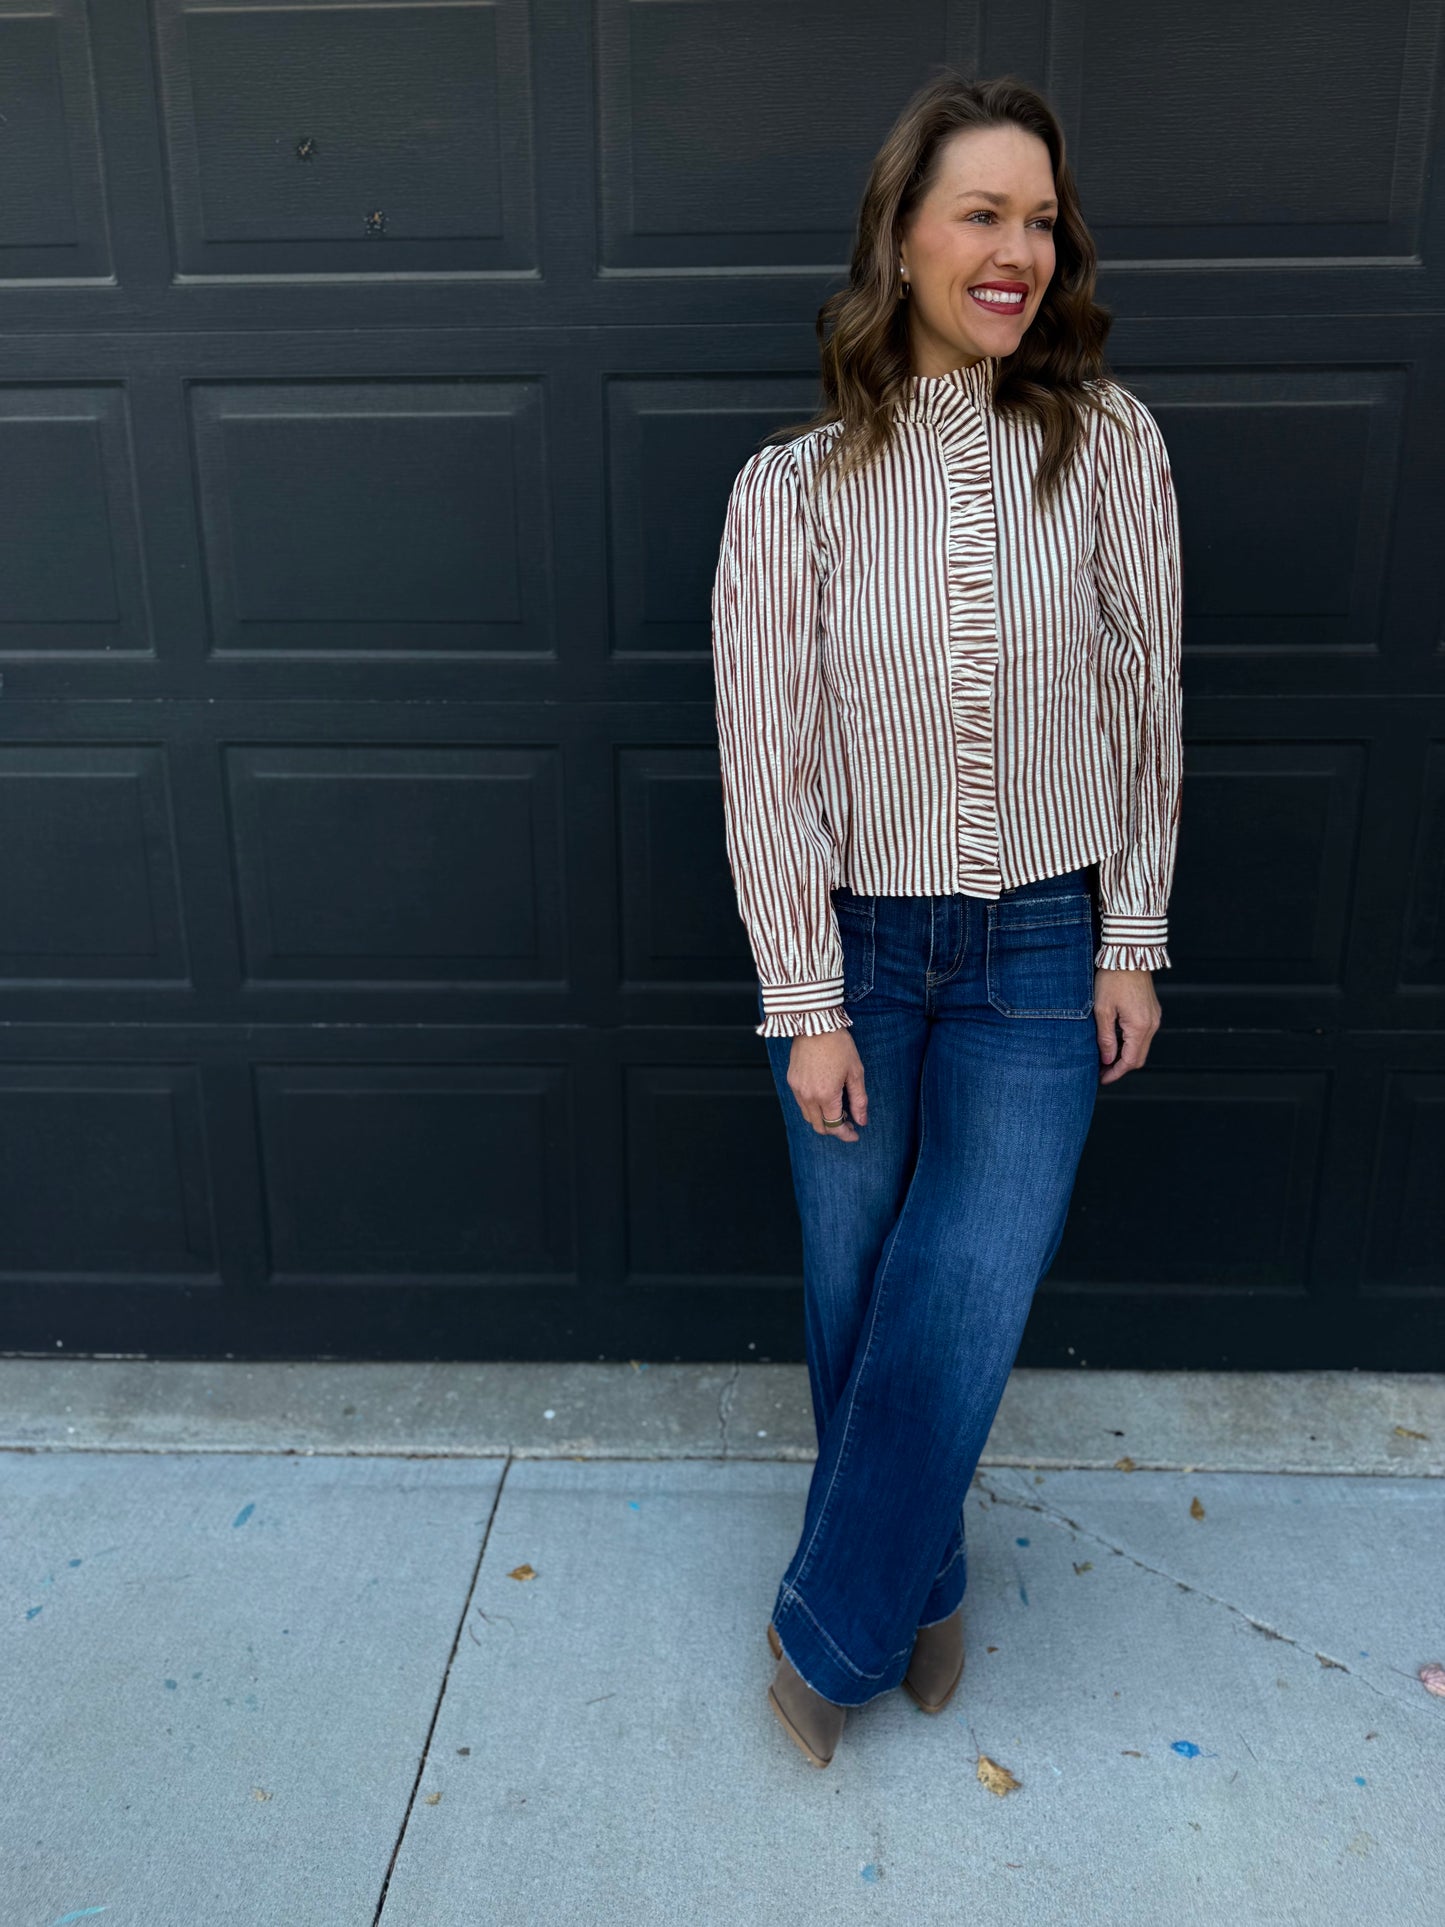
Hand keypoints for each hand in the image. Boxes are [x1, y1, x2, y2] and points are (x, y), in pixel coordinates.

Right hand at [787, 1029, 868, 1139]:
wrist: (814, 1024)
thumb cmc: (837, 1044)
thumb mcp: (855, 1072)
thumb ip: (859, 1100)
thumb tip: (862, 1120)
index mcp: (826, 1095)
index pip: (835, 1126)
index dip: (846, 1135)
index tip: (854, 1135)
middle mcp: (808, 1096)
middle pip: (819, 1126)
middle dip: (834, 1130)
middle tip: (847, 1123)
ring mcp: (797, 1089)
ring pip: (808, 1117)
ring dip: (822, 1120)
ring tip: (836, 1110)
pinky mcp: (791, 1081)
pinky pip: (801, 1103)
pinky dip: (812, 1108)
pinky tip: (824, 1097)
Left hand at [1094, 968, 1160, 1083]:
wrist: (1129, 954)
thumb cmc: (1112, 979)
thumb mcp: (1102, 1010)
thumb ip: (1106, 1038)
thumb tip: (1107, 1060)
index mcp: (1140, 1026)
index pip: (1130, 1061)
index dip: (1116, 1073)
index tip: (1102, 1079)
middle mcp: (1152, 1024)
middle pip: (1139, 1057)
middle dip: (1121, 1067)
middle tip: (1102, 1071)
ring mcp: (1154, 1017)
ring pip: (1142, 1046)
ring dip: (1126, 1055)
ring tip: (1105, 1056)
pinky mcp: (1152, 1011)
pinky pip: (1144, 1035)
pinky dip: (1131, 1043)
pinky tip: (1116, 1041)